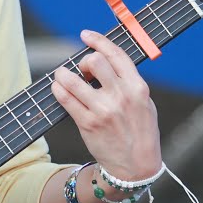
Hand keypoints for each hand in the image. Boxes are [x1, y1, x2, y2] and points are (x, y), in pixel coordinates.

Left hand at [49, 29, 161, 181]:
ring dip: (63, 74)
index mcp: (138, 88)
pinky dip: (58, 89)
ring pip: (73, 79)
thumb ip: (129, 82)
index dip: (98, 40)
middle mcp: (121, 96)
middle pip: (94, 61)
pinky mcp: (88, 124)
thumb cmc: (140, 131)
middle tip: (82, 70)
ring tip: (62, 76)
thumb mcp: (145, 103)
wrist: (136, 167)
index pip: (116, 54)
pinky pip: (65, 99)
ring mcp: (103, 110)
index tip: (86, 35)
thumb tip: (107, 60)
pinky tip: (58, 88)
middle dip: (84, 61)